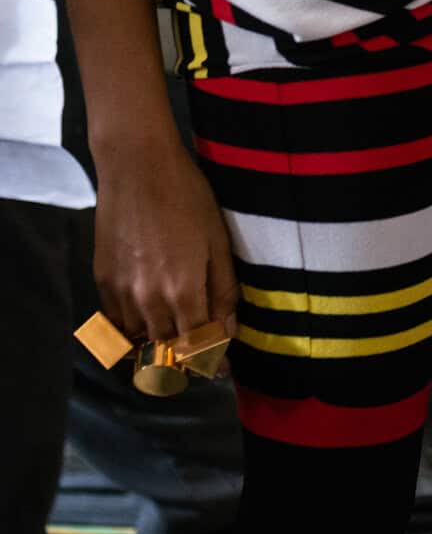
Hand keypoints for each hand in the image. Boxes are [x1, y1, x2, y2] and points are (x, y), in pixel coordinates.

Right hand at [92, 131, 238, 349]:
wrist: (136, 167)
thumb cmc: (187, 197)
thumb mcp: (218, 242)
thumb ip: (224, 291)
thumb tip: (228, 331)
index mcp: (183, 292)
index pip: (198, 347)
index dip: (212, 361)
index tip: (222, 366)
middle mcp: (148, 301)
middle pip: (166, 352)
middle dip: (186, 360)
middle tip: (201, 356)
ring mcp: (120, 293)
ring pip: (138, 342)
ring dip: (157, 348)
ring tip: (175, 342)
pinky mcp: (102, 281)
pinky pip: (116, 324)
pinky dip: (133, 331)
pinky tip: (148, 323)